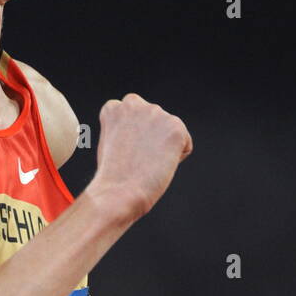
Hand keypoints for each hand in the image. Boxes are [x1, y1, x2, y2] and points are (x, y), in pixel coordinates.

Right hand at [89, 93, 191, 220]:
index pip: (134, 117)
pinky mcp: (176, 127)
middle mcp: (134, 103)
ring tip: (145, 164)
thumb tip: (146, 132)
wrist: (119, 192)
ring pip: (170, 133)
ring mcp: (156, 114)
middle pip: (154, 123)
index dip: (131, 140)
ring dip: (162, 149)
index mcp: (115, 107)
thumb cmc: (112, 178)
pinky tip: (158, 166)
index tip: (123, 154)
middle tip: (136, 160)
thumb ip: (125, 129)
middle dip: (150, 140)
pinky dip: (176, 159)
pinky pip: (185, 145)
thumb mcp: (110, 143)